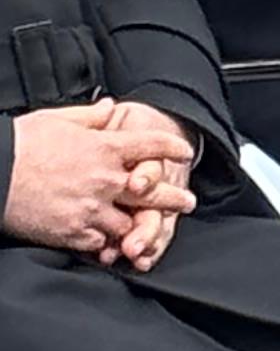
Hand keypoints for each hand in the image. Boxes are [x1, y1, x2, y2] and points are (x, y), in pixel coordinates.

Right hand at [5, 103, 192, 260]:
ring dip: (137, 225)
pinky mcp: (73, 233)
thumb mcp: (58, 119)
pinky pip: (101, 242)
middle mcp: (104, 179)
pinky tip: (110, 243)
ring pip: (128, 223)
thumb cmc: (21, 143)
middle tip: (188, 202)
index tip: (185, 151)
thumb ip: (91, 116)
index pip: (150, 146)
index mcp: (104, 148)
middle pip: (152, 192)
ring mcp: (91, 209)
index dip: (171, 148)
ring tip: (150, 230)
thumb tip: (111, 106)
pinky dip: (106, 242)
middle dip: (174, 198)